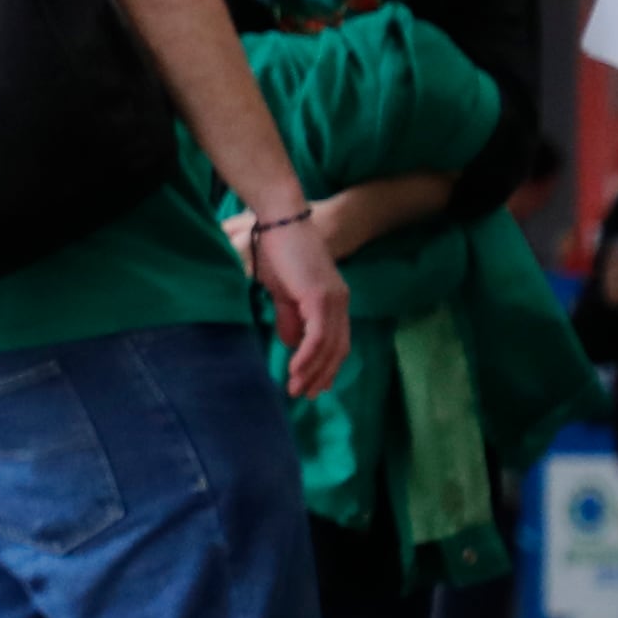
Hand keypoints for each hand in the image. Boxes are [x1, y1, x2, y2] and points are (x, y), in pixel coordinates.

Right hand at [245, 212, 350, 397]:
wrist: (279, 222)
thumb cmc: (277, 251)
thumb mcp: (283, 292)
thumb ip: (289, 317)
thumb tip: (290, 343)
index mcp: (334, 299)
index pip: (338, 341)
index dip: (328, 366)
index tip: (315, 386)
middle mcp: (340, 301)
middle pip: (339, 350)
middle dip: (322, 376)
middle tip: (305, 396)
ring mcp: (332, 299)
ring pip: (329, 347)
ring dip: (312, 372)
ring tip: (295, 389)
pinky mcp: (320, 297)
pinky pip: (317, 337)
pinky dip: (307, 357)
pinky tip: (294, 370)